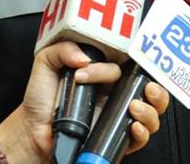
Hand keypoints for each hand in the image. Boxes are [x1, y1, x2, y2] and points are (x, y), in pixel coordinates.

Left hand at [15, 41, 169, 159]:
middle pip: (151, 90)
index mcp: (105, 77)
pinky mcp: (115, 140)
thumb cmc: (41, 100)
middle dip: (157, 88)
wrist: (31, 131)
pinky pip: (140, 139)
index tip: (91, 73)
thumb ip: (62, 50)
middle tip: (147, 88)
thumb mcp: (46, 64)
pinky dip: (143, 132)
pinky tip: (133, 126)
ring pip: (152, 113)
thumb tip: (84, 57)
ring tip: (135, 107)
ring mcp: (117, 118)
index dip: (116, 68)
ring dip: (152, 110)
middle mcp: (116, 96)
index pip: (127, 68)